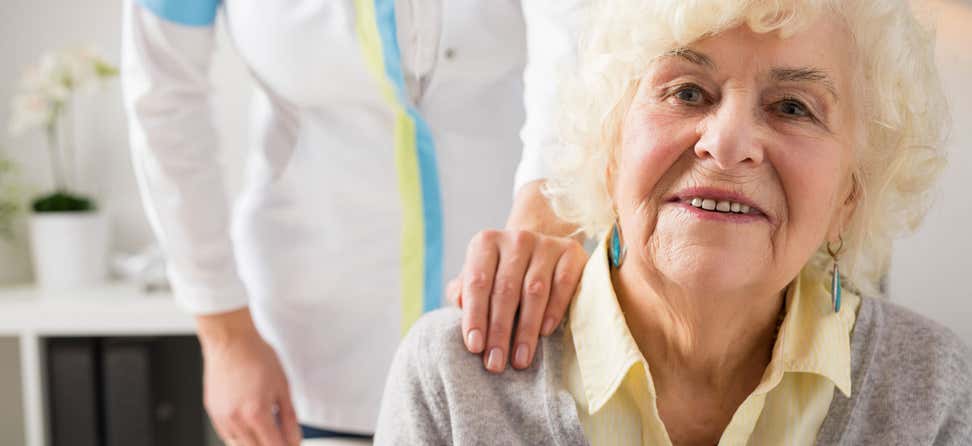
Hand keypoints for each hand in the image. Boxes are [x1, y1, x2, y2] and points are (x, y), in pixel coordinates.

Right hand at [197, 308, 301, 445]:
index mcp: (256, 413)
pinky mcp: (213, 413)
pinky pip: (227, 436)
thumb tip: (294, 438)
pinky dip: (241, 437)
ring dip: (255, 444)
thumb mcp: (282, 387)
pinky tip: (251, 427)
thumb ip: (289, 418)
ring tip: (267, 431)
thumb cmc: (255, 356)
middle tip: (283, 439)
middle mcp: (236, 419)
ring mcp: (221, 418)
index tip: (292, 445)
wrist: (230, 340)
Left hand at [449, 229, 586, 372]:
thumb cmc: (502, 274)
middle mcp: (516, 238)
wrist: (541, 252)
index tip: (474, 347)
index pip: (477, 282)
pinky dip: (554, 310)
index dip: (475, 316)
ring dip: (526, 330)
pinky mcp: (572, 252)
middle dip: (499, 331)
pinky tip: (545, 333)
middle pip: (505, 290)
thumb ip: (463, 291)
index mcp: (486, 243)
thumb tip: (460, 303)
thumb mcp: (479, 278)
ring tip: (520, 359)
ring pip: (534, 291)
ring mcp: (546, 243)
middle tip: (496, 363)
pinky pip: (562, 284)